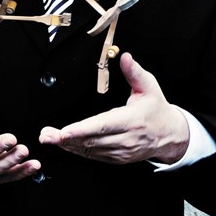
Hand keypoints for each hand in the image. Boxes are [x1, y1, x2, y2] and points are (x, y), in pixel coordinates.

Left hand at [39, 53, 189, 164]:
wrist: (169, 135)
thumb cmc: (157, 110)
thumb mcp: (149, 87)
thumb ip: (134, 73)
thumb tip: (124, 57)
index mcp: (131, 120)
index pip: (102, 126)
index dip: (81, 130)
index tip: (63, 131)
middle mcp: (125, 139)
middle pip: (91, 141)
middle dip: (65, 139)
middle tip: (46, 135)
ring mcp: (120, 152)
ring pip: (89, 150)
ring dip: (67, 145)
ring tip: (48, 137)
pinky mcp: (116, 158)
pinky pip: (93, 155)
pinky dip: (77, 150)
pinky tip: (64, 143)